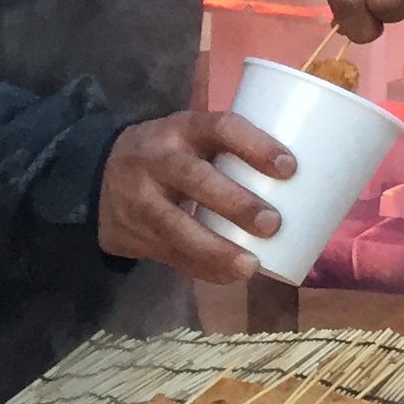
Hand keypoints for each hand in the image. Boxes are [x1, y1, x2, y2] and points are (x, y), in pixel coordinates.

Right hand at [100, 109, 298, 283]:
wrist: (95, 175)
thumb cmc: (172, 154)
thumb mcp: (192, 138)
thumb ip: (233, 154)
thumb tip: (309, 182)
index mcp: (183, 128)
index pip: (220, 126)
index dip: (256, 145)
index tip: (290, 167)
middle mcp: (158, 159)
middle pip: (196, 179)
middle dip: (237, 203)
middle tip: (273, 223)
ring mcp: (140, 197)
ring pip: (176, 225)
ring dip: (216, 249)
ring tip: (251, 266)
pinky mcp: (133, 232)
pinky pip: (168, 254)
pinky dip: (201, 268)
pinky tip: (229, 277)